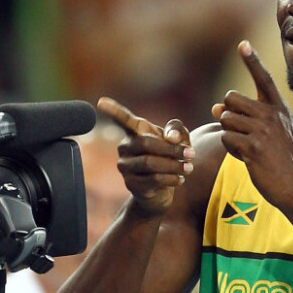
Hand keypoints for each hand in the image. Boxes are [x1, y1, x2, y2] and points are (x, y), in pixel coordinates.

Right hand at [97, 97, 193, 214]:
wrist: (162, 191)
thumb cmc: (168, 159)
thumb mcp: (178, 141)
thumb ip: (178, 131)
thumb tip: (172, 137)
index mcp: (135, 132)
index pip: (124, 120)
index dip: (113, 111)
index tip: (101, 102)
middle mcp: (125, 148)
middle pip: (145, 143)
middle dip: (171, 149)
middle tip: (191, 154)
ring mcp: (125, 167)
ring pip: (150, 163)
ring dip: (174, 165)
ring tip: (189, 168)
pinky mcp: (131, 184)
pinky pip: (153, 179)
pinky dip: (171, 178)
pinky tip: (181, 179)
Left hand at [212, 40, 292, 208]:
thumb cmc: (278, 159)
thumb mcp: (268, 133)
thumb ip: (244, 117)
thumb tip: (215, 107)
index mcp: (277, 108)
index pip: (263, 79)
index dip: (251, 61)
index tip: (242, 44)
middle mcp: (272, 114)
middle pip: (231, 97)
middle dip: (228, 114)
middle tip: (241, 132)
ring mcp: (263, 130)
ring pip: (226, 118)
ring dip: (228, 133)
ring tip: (245, 146)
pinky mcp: (253, 147)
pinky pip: (226, 137)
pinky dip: (229, 148)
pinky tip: (244, 156)